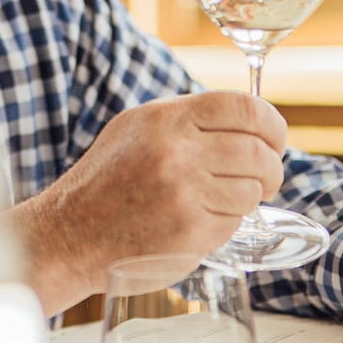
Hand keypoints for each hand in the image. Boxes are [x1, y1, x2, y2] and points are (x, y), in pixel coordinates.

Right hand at [14, 93, 286, 313]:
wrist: (68, 235)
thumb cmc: (104, 184)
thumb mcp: (135, 130)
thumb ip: (186, 121)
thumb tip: (245, 120)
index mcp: (164, 119)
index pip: (243, 107)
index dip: (270, 123)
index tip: (274, 139)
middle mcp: (176, 151)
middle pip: (257, 151)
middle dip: (270, 168)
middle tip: (264, 179)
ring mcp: (183, 192)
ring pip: (252, 190)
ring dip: (247, 199)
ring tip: (223, 202)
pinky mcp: (189, 230)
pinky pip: (234, 222)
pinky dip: (226, 223)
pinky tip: (200, 222)